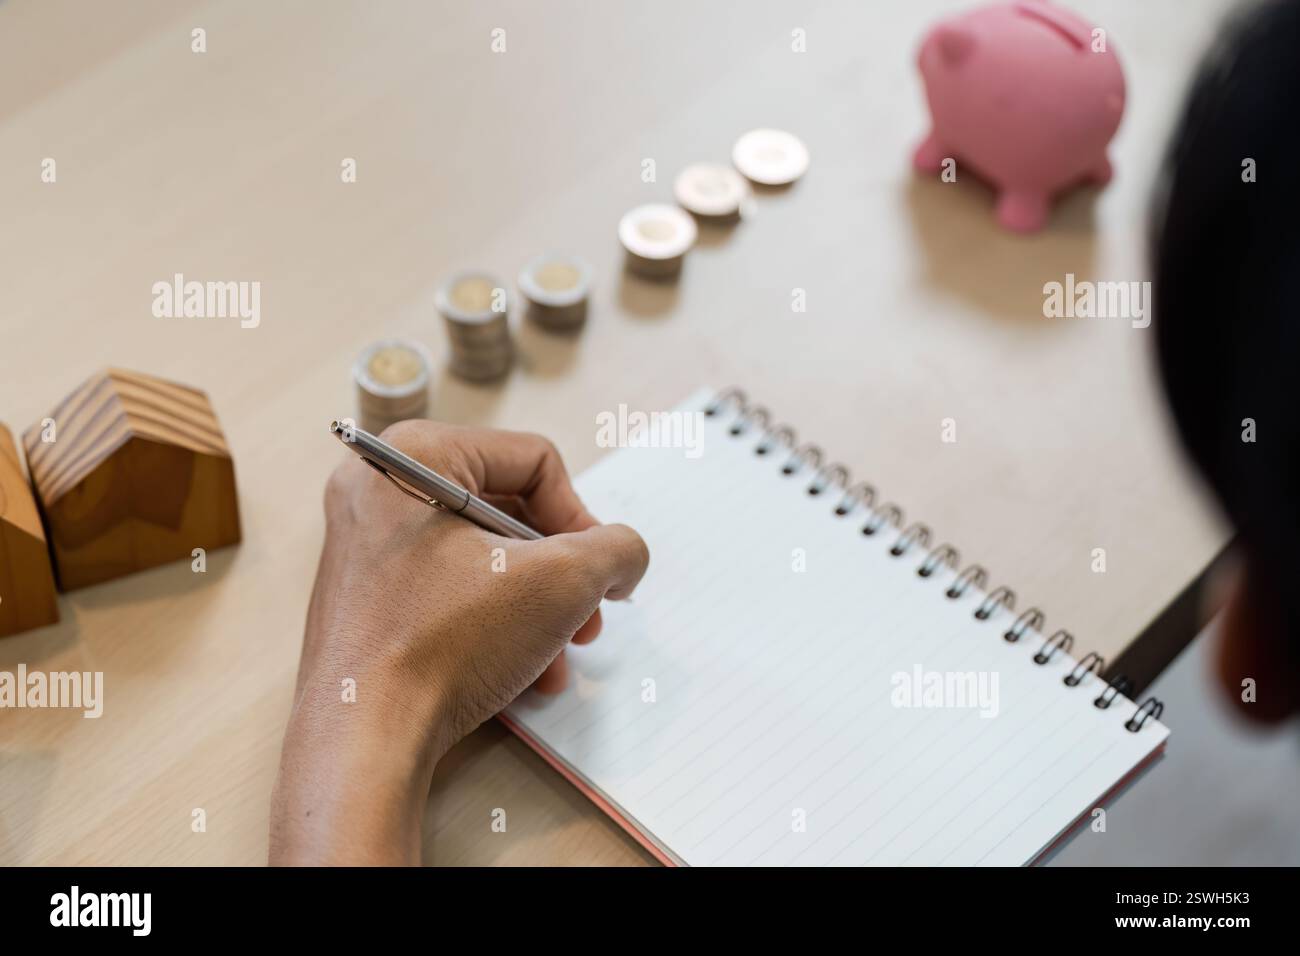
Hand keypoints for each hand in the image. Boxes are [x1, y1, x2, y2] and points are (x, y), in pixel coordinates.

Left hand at [270, 421, 648, 864]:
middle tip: (586, 619)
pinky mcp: (364, 598)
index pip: (532, 460)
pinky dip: (495, 626)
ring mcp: (364, 546)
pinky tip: (523, 674)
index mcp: (414, 456)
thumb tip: (623, 554)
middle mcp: (377, 491)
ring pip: (484, 559)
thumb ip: (615, 549)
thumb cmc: (444, 646)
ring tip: (557, 658)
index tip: (595, 572)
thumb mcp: (562, 582)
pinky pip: (449, 592)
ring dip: (537, 609)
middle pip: (509, 511)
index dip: (581, 517)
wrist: (363, 741)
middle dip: (560, 573)